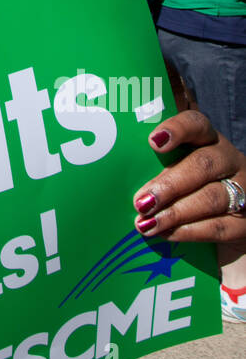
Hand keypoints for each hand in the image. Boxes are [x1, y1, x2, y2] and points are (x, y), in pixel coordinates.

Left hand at [132, 109, 245, 244]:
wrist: (226, 225)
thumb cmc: (187, 191)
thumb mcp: (176, 172)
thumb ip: (156, 171)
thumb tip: (124, 184)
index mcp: (208, 140)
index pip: (196, 124)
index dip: (177, 129)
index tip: (153, 141)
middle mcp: (227, 160)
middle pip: (203, 165)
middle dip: (170, 184)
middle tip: (142, 201)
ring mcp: (242, 190)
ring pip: (211, 197)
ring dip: (175, 212)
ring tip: (148, 223)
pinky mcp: (244, 222)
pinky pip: (217, 226)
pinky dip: (189, 232)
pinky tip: (166, 234)